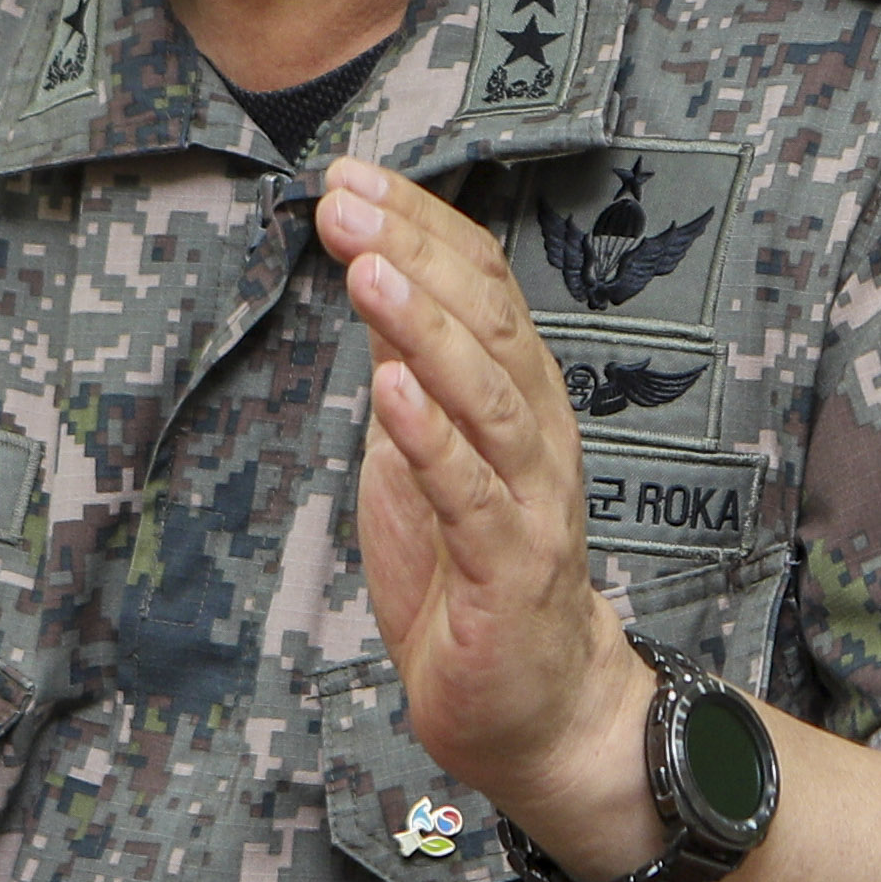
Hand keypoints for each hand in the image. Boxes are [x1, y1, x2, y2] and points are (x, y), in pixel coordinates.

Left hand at [325, 156, 655, 870]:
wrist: (535, 705)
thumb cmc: (472, 573)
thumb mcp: (424, 449)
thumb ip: (408, 367)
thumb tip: (369, 271)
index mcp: (517, 393)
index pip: (481, 283)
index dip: (419, 224)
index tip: (350, 176)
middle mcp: (536, 431)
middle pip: (487, 319)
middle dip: (413, 252)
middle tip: (344, 202)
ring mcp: (530, 498)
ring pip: (487, 393)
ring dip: (422, 326)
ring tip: (364, 269)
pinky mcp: (510, 569)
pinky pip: (471, 494)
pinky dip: (431, 437)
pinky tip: (390, 389)